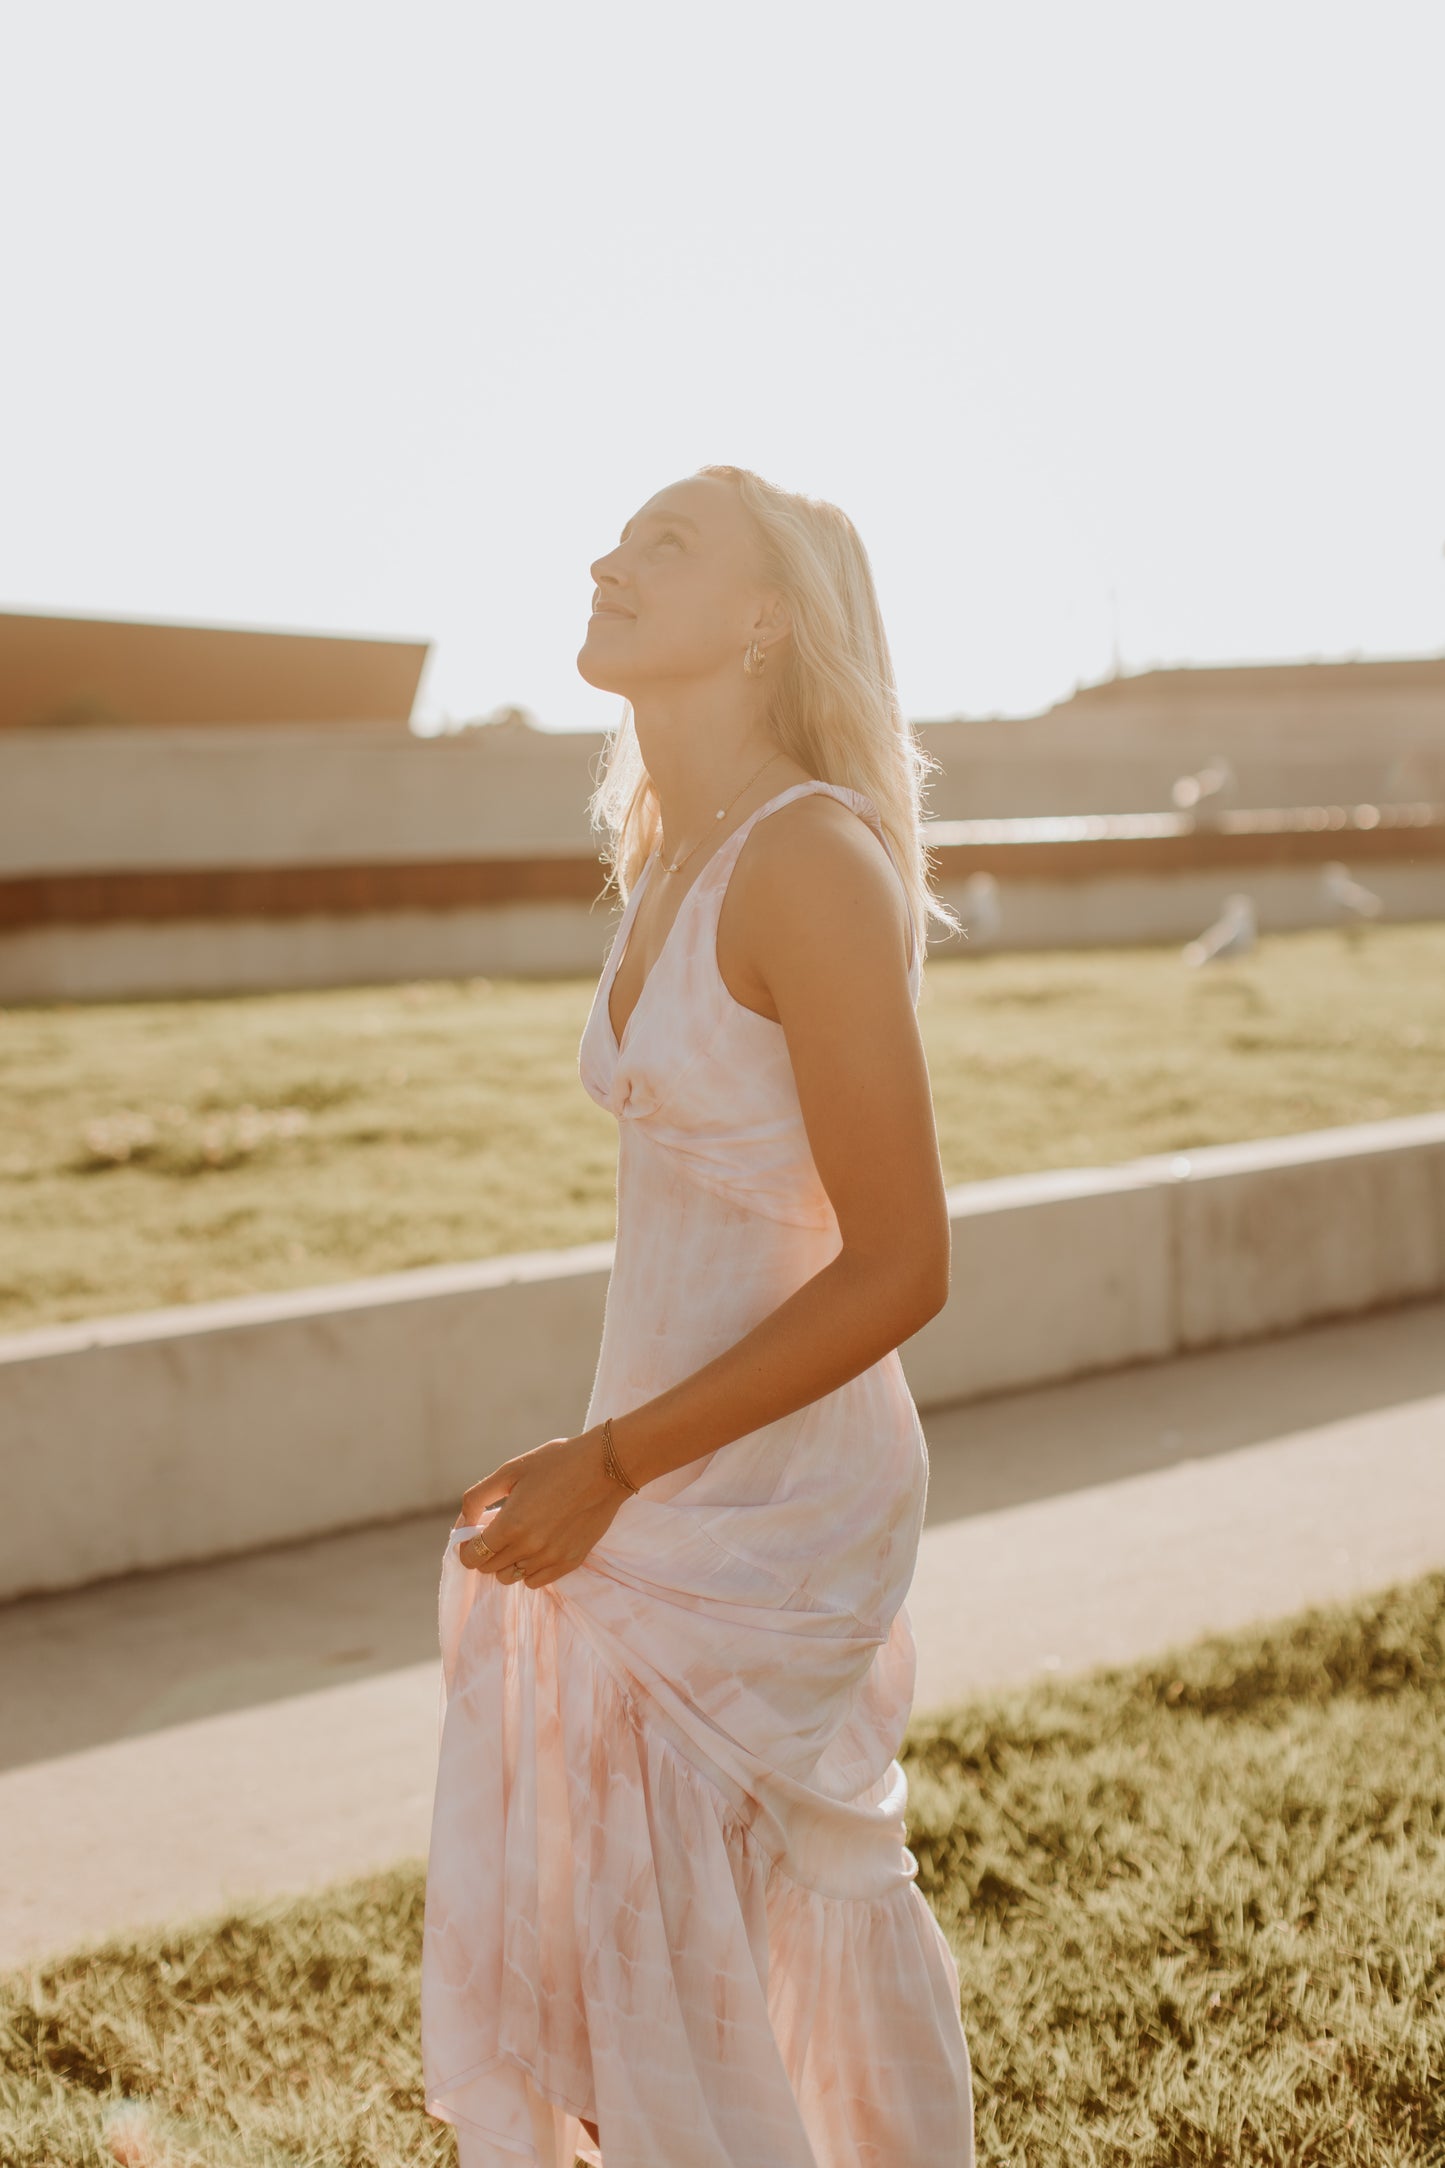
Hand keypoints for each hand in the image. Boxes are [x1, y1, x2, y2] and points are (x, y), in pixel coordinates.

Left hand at [454, 1428, 627, 1587]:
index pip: (472, 1557)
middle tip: (497, 1530)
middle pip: (489, 1569)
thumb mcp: (510, 1470)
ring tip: (519, 1537)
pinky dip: (529, 1568)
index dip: (466, 1548)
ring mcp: (551, 1559)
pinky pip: (535, 1581)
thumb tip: (464, 1521)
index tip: (473, 1536)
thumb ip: (478, 1497)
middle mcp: (529, 1548)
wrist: (606, 1467)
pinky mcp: (570, 1563)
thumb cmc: (556, 1463)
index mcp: (511, 1525)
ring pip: (511, 1577)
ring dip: (507, 1561)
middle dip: (486, 1551)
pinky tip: (537, 1545)